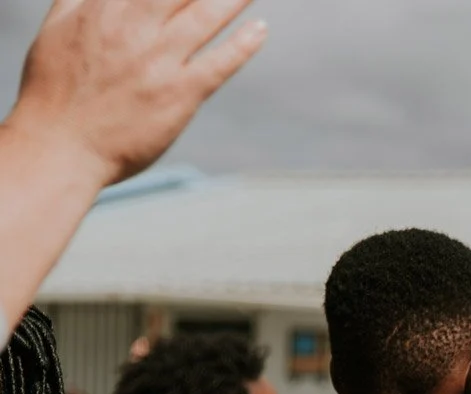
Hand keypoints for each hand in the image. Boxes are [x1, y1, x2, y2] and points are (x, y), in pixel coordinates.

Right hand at [9, 0, 268, 190]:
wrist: (59, 147)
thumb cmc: (55, 91)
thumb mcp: (57, 29)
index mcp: (102, 9)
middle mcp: (132, 28)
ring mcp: (157, 60)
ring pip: (204, 16)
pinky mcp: (178, 94)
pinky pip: (218, 63)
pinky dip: (242, 44)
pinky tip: (260, 29)